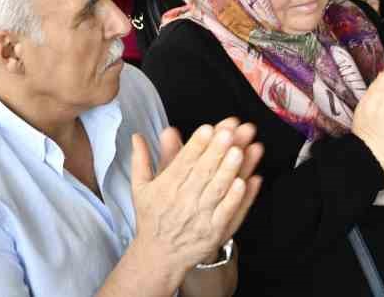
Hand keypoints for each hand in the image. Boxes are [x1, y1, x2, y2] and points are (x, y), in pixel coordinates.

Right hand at [131, 120, 263, 274]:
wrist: (160, 256)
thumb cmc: (152, 218)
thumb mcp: (140, 188)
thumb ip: (141, 159)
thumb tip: (137, 136)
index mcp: (166, 188)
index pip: (183, 162)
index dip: (197, 145)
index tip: (208, 128)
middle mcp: (183, 201)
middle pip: (203, 171)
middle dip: (217, 150)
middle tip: (230, 131)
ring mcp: (200, 217)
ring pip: (218, 189)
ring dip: (230, 169)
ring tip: (240, 150)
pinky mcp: (214, 231)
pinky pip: (228, 212)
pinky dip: (237, 198)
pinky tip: (245, 182)